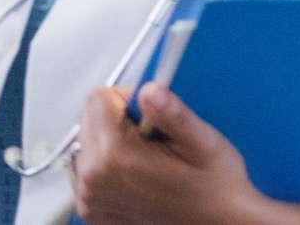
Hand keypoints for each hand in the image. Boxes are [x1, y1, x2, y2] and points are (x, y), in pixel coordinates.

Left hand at [70, 85, 299, 224]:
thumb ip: (172, 114)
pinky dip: (104, 167)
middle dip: (117, 120)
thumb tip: (149, 89)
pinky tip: (133, 176)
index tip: (150, 117)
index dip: (127, 100)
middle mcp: (94, 178)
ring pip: (86, 143)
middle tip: (152, 140)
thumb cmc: (215, 188)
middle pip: (88, 119)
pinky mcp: (92, 209)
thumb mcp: (203, 143)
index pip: (98, 99)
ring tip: (144, 160)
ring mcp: (90, 197)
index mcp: (117, 156)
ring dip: (109, 143)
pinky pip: (85, 170)